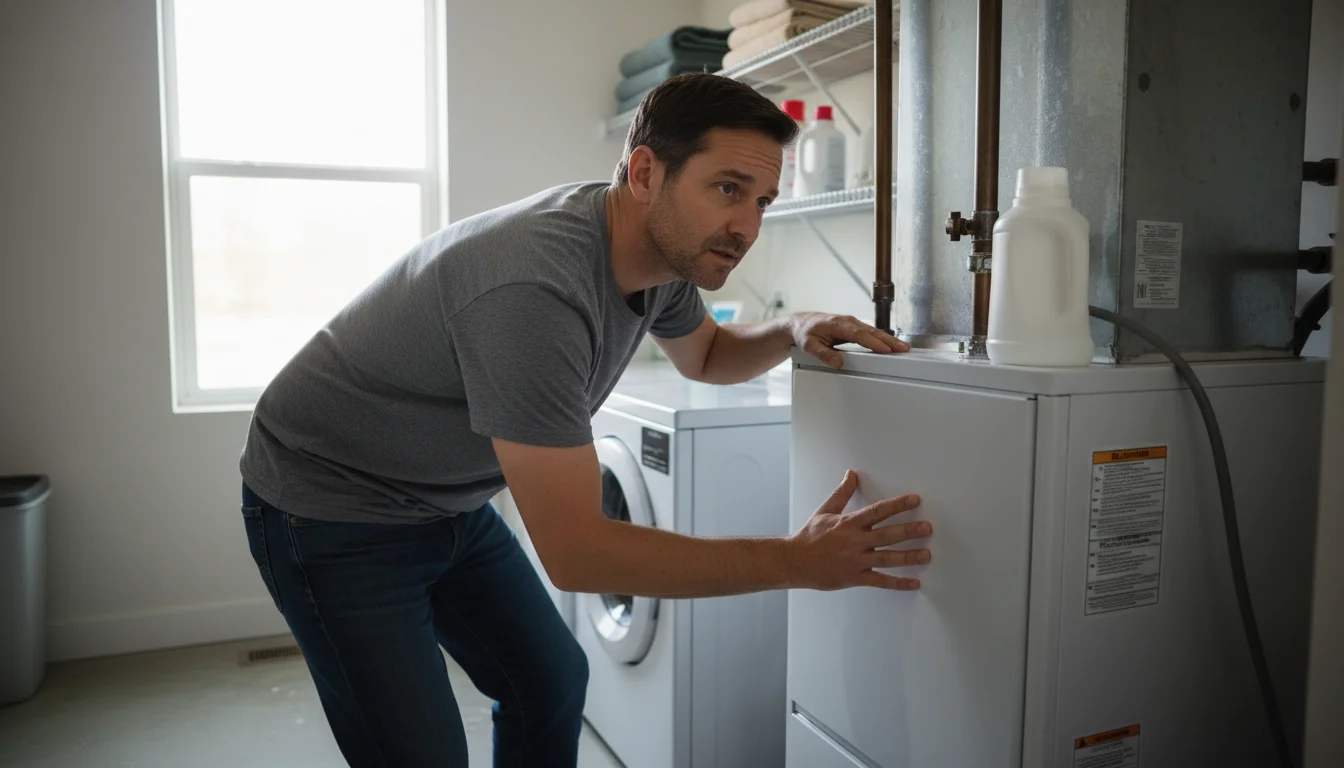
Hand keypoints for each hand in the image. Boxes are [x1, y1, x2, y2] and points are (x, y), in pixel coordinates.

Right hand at [784, 470, 930, 590]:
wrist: (794, 561)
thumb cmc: (810, 537)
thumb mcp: (825, 511)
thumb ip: (842, 493)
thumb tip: (851, 474)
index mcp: (849, 523)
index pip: (877, 511)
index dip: (897, 505)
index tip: (915, 500)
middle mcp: (855, 542)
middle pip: (886, 535)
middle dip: (908, 531)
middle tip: (927, 528)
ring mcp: (856, 561)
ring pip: (887, 558)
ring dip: (908, 557)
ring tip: (926, 554)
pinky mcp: (855, 577)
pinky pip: (880, 581)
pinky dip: (898, 583)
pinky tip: (914, 583)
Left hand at [790, 312, 908, 369]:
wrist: (801, 323)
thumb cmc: (805, 333)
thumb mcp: (809, 345)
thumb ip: (823, 354)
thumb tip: (838, 363)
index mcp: (837, 324)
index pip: (858, 334)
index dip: (873, 342)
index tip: (885, 350)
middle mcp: (848, 322)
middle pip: (871, 332)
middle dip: (888, 340)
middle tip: (902, 348)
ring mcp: (852, 324)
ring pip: (874, 332)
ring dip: (889, 340)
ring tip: (903, 348)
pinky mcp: (854, 328)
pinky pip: (871, 333)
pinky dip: (882, 339)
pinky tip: (892, 346)